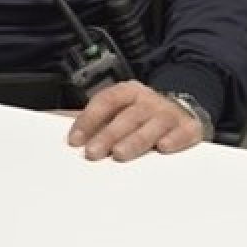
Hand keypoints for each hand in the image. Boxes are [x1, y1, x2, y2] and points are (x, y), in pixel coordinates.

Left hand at [65, 81, 203, 161]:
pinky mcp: (190, 127)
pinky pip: (183, 132)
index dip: (89, 119)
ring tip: (120, 154)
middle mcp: (148, 101)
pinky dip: (174, 140)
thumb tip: (56, 123)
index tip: (75, 139)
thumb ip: (91, 118)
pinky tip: (163, 148)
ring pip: (152, 125)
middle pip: (127, 116)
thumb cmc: (141, 115)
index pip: (106, 101)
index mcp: (127, 92)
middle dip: (108, 135)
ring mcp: (169, 113)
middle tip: (93, 153)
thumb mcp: (117, 110)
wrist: (183, 110)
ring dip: (135, 140)